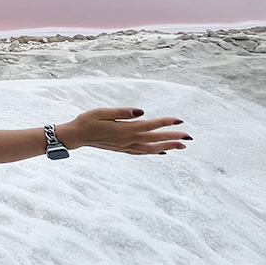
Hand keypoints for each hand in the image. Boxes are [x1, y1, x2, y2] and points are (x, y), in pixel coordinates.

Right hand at [56, 108, 189, 155]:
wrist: (76, 136)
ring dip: (168, 147)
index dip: (165, 122)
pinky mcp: (122, 150)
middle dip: (173, 137)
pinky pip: (143, 153)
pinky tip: (162, 152)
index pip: (150, 125)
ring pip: (151, 149)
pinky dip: (155, 152)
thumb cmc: (87, 121)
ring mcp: (126, 147)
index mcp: (124, 129)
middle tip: (189, 136)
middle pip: (155, 139)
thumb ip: (122, 111)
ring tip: (182, 145)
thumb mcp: (102, 111)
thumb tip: (141, 112)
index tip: (179, 119)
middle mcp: (128, 140)